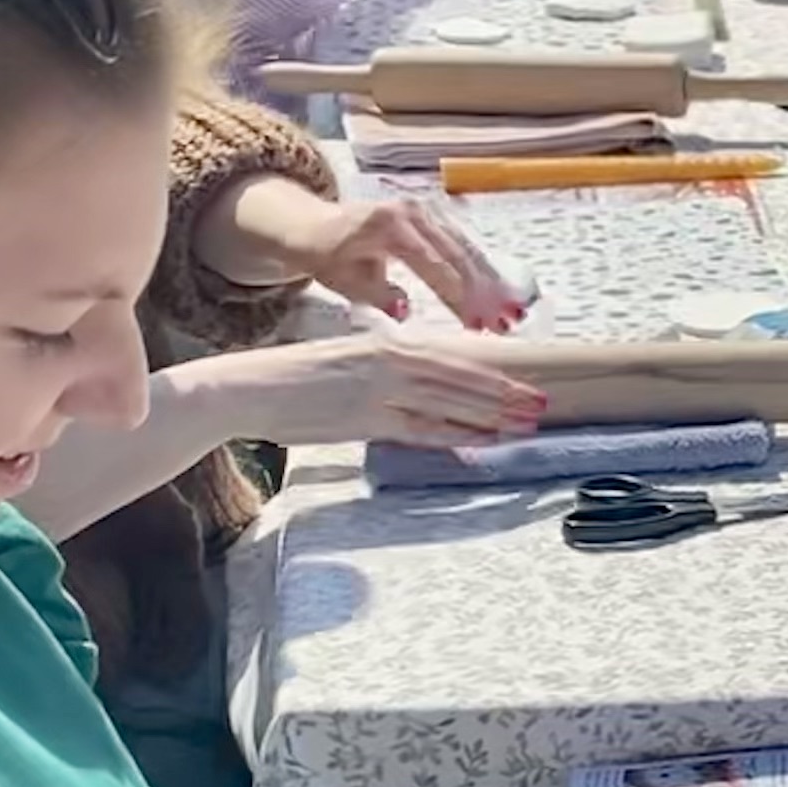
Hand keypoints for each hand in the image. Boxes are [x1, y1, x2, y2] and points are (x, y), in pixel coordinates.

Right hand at [218, 332, 548, 449]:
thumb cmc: (291, 381)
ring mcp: (379, 390)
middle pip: (460, 378)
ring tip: (525, 424)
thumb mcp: (346, 365)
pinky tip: (483, 441)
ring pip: (450, 401)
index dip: (491, 374)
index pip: (452, 359)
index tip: (522, 384)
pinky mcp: (366, 418)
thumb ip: (385, 374)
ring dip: (492, 414)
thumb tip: (421, 394)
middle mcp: (388, 361)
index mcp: (385, 345)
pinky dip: (457, 434)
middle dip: (504, 394)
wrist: (246, 388)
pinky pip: (423, 428)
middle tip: (541, 405)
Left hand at [287, 191, 530, 330]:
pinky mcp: (433, 216)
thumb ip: (376, 294)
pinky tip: (499, 290)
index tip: (477, 324)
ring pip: (466, 248)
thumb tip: (406, 309)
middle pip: (457, 254)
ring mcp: (426, 210)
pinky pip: (463, 242)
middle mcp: (413, 212)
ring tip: (511, 311)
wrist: (315, 225)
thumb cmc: (330, 256)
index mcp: (389, 224)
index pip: (432, 264)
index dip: (457, 296)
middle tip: (506, 321)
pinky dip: (482, 268)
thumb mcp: (344, 280)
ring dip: (490, 281)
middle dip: (484, 291)